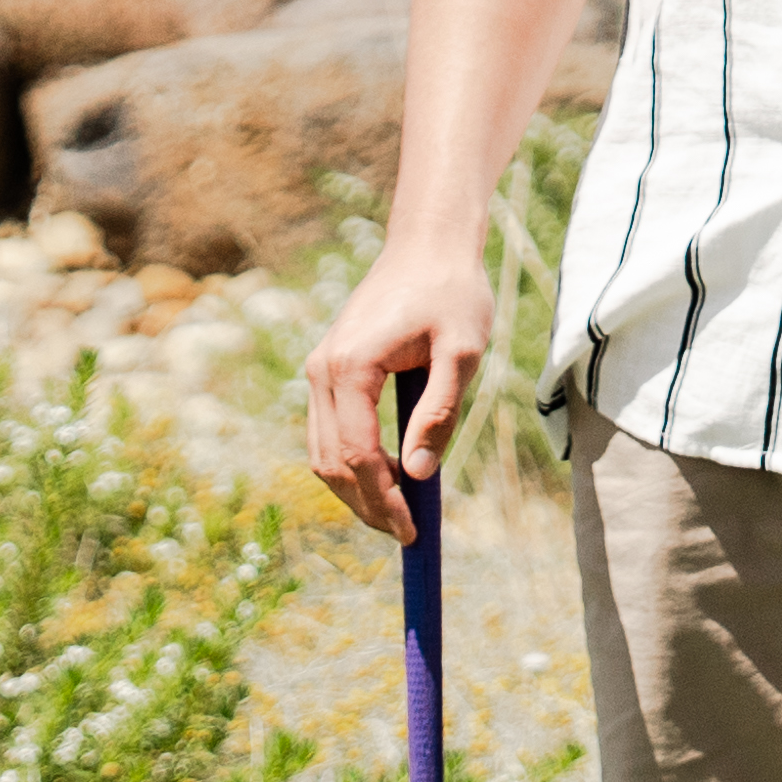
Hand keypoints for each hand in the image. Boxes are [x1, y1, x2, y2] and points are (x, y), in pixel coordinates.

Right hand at [300, 235, 491, 541]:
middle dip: (365, 505)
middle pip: (330, 461)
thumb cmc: (453, 293)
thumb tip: (417, 474)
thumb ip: (439, 413)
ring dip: (355, 490)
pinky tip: (386, 481)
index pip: (356, 455)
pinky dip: (350, 463)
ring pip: (322, 451)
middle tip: (407, 535)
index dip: (383, 501)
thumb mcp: (461, 353)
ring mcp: (320, 368)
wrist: (429, 246)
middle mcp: (323, 370)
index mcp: (351, 366)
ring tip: (397, 516)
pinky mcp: (328, 368)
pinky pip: (329, 430)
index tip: (413, 533)